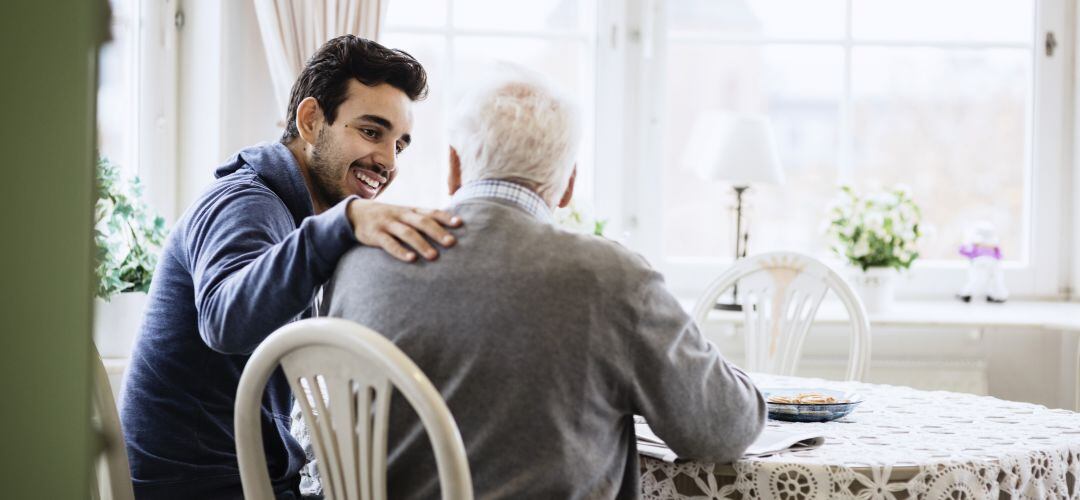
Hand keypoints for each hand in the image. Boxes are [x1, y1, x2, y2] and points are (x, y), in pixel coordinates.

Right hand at [346, 199, 462, 261]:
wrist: (355, 213)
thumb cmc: (388, 217)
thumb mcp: (404, 214)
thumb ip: (422, 219)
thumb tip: (448, 229)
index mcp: (411, 210)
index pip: (431, 211)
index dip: (445, 217)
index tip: (460, 224)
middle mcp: (400, 215)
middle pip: (421, 222)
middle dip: (437, 232)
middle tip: (451, 243)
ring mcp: (387, 224)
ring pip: (407, 233)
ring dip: (421, 244)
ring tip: (434, 256)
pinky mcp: (375, 235)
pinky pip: (388, 243)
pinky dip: (400, 251)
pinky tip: (411, 259)